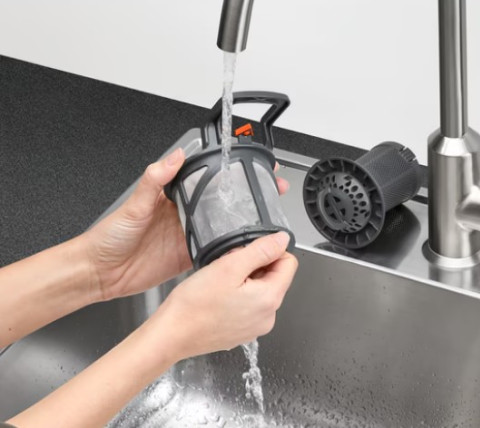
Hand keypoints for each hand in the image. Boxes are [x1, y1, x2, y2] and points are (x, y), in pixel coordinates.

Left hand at [83, 148, 289, 300]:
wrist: (100, 272)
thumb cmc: (110, 236)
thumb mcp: (134, 205)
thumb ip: (155, 180)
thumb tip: (174, 156)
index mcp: (173, 197)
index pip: (207, 179)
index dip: (229, 172)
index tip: (248, 164)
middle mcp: (184, 215)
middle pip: (222, 202)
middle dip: (247, 195)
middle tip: (270, 189)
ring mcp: (188, 236)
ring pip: (223, 226)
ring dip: (243, 222)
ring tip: (265, 216)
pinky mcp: (188, 256)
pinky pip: (215, 252)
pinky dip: (230, 249)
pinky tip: (245, 246)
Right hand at [152, 232, 297, 360]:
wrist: (171, 335)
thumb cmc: (195, 305)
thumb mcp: (229, 266)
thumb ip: (260, 250)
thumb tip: (283, 240)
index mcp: (270, 299)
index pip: (288, 263)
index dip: (269, 252)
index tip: (246, 254)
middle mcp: (269, 317)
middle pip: (274, 277)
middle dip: (254, 267)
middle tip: (228, 269)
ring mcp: (256, 327)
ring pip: (260, 291)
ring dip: (245, 281)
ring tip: (221, 285)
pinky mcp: (243, 332)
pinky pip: (249, 306)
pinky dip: (238, 297)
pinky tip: (218, 298)